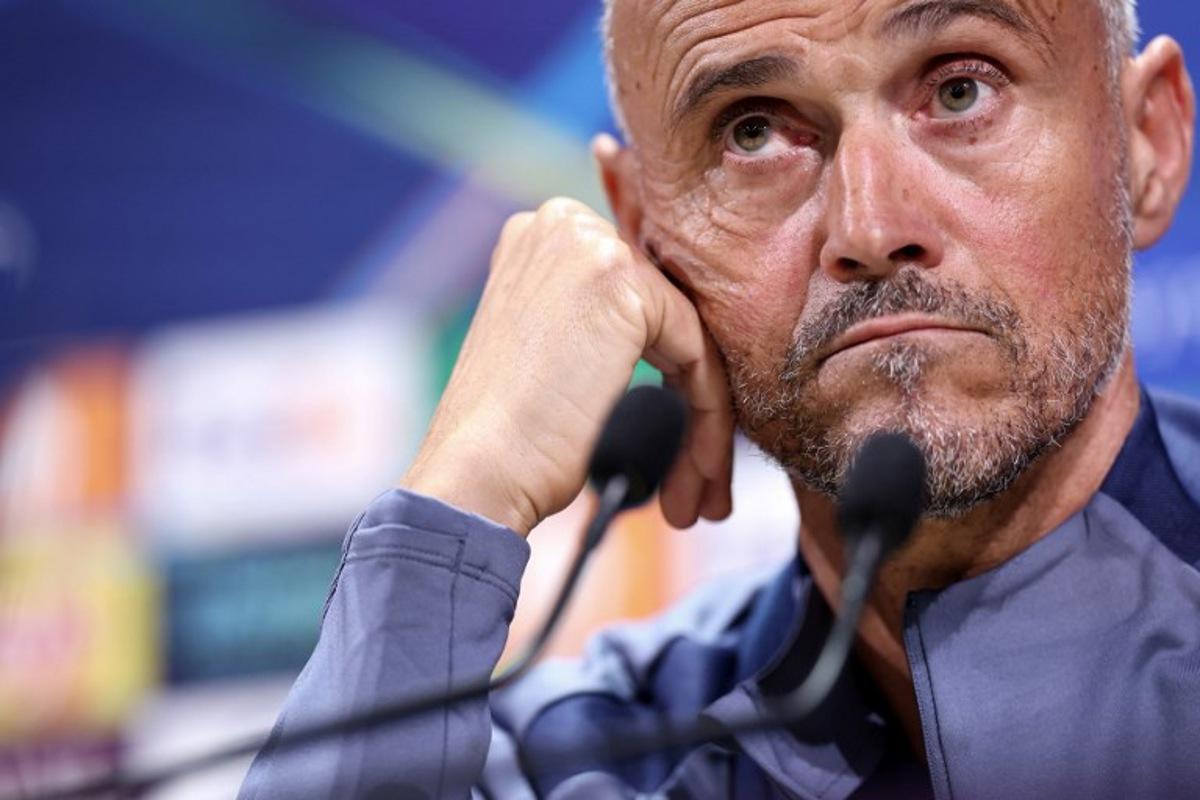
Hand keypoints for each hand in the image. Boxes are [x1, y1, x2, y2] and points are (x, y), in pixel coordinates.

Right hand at [400, 197, 734, 535]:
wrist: (477, 474)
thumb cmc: (504, 439)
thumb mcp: (549, 353)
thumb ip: (595, 325)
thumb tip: (669, 343)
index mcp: (539, 236)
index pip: (639, 299)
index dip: (667, 373)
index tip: (680, 437)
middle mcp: (563, 225)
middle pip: (667, 316)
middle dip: (689, 401)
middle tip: (697, 476)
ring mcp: (591, 248)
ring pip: (688, 340)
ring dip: (703, 424)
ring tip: (699, 496)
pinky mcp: (623, 284)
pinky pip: (697, 355)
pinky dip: (707, 418)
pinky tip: (700, 472)